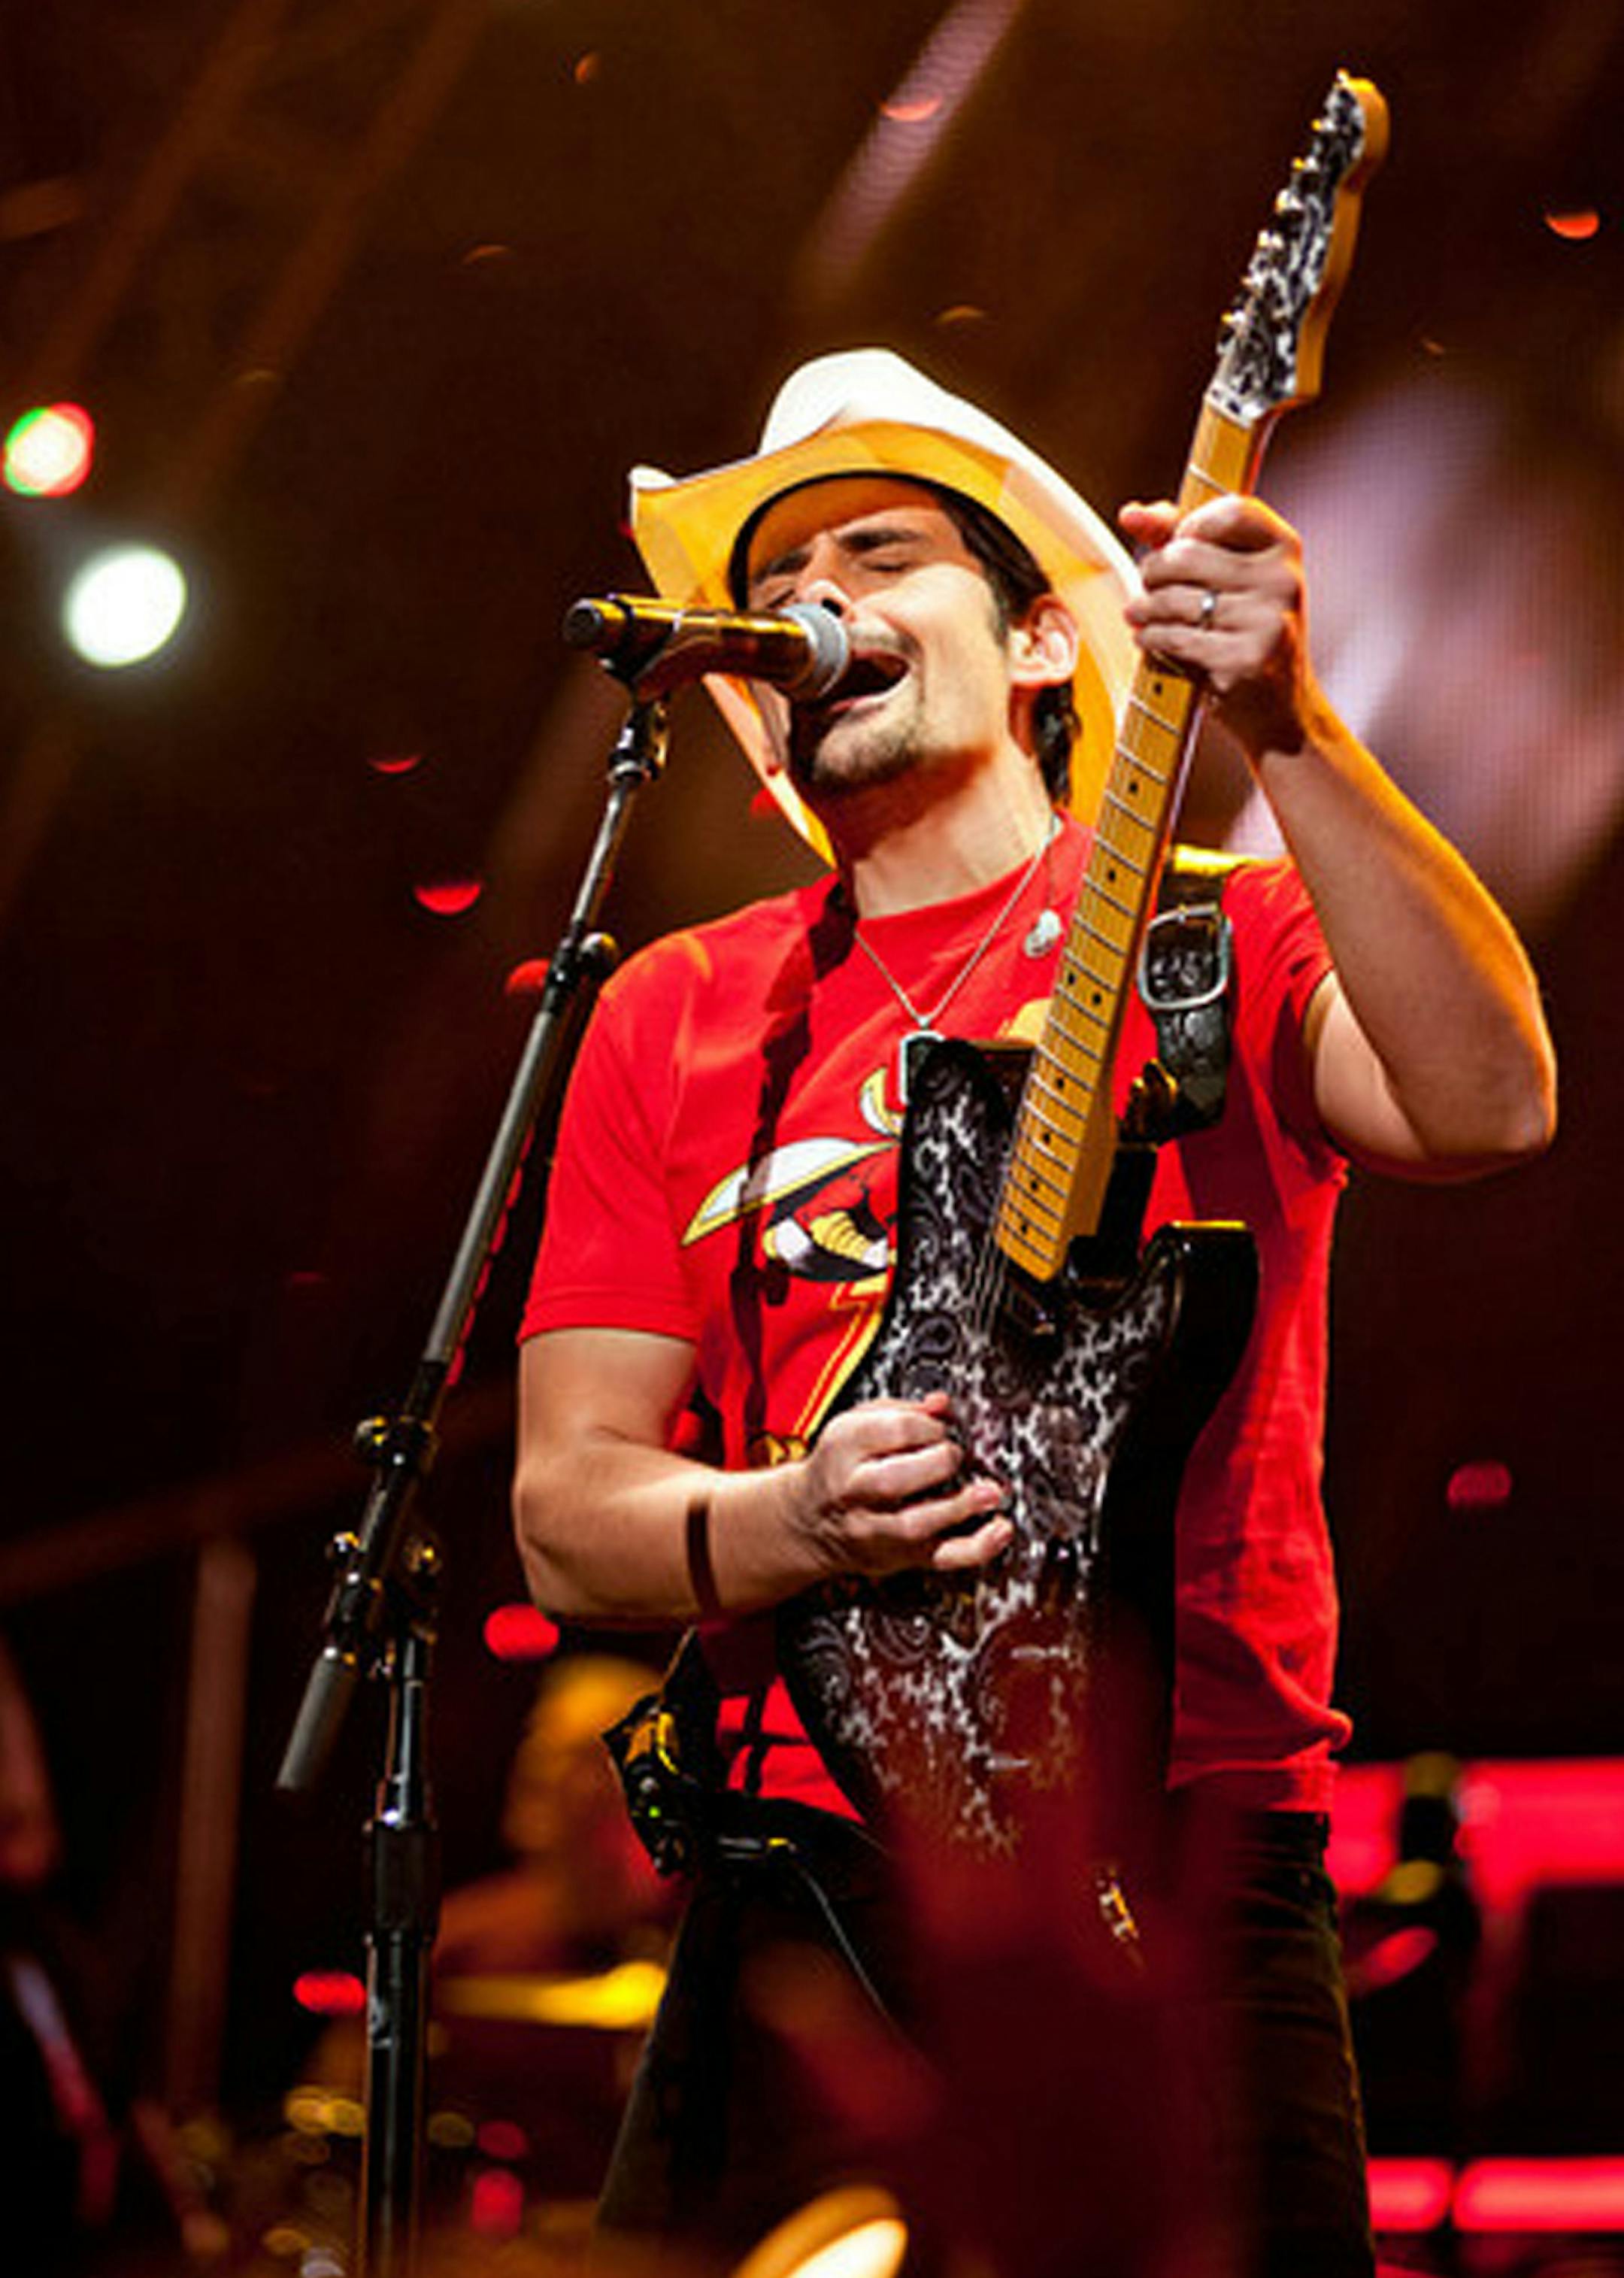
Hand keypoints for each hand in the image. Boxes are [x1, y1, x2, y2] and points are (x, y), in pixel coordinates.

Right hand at [790, 1390, 1011, 1579]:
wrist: (810, 1521)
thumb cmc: (841, 1466)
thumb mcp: (856, 1425)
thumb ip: (900, 1410)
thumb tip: (943, 1404)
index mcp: (843, 1448)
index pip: (893, 1430)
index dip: (928, 1425)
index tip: (939, 1427)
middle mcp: (854, 1492)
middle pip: (896, 1480)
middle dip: (938, 1462)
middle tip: (955, 1454)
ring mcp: (875, 1529)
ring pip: (915, 1524)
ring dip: (959, 1508)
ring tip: (990, 1492)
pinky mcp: (899, 1557)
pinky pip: (939, 1558)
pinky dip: (976, 1548)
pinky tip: (999, 1530)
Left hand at [1119, 495, 1315, 758]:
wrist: (1281, 710)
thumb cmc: (1246, 633)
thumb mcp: (1230, 578)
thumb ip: (1182, 536)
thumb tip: (1131, 513)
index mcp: (1284, 549)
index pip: (1230, 510)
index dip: (1190, 524)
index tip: (1175, 544)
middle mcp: (1282, 580)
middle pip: (1189, 554)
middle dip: (1154, 569)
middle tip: (1146, 584)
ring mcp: (1267, 622)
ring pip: (1176, 598)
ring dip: (1144, 607)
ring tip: (1138, 613)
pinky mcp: (1245, 660)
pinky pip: (1177, 637)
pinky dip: (1152, 637)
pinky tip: (1147, 639)